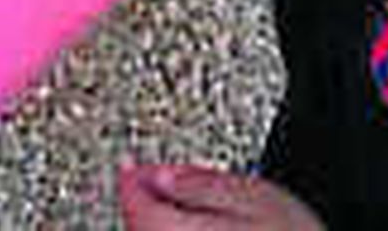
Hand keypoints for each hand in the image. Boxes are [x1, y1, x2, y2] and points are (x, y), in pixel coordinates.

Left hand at [117, 164, 324, 229]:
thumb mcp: (256, 197)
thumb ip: (203, 183)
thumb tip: (161, 172)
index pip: (137, 206)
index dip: (132, 178)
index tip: (131, 163)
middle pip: (142, 227)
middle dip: (146, 200)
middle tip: (154, 176)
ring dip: (159, 220)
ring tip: (178, 201)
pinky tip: (195, 227)